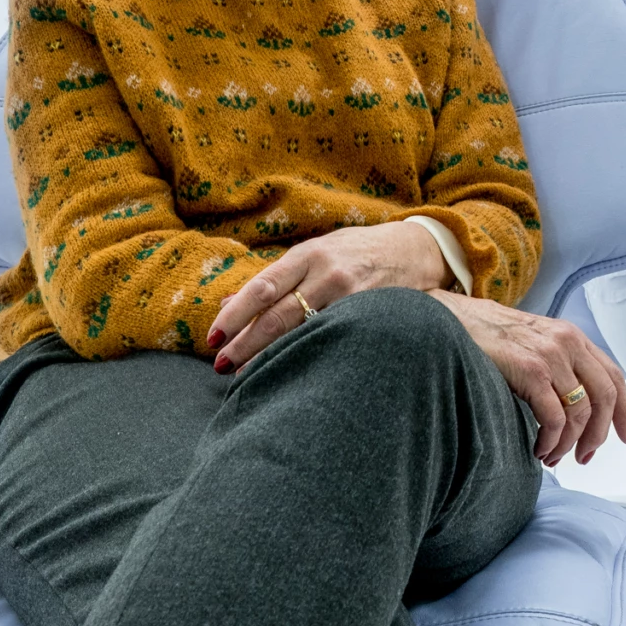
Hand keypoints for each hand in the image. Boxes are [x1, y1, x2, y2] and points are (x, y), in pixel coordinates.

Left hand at [207, 218, 448, 371]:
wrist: (413, 251)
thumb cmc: (355, 252)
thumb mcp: (314, 254)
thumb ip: (275, 278)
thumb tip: (228, 303)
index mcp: (307, 255)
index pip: (262, 287)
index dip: (235, 316)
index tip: (213, 339)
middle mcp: (326, 273)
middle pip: (277, 315)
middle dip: (245, 344)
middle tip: (221, 365)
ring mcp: (350, 295)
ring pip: (301, 332)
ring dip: (270, 356)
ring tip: (245, 375)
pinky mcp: (369, 314)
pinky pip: (331, 338)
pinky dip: (306, 355)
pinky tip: (292, 371)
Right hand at [430, 291, 625, 466]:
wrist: (452, 321)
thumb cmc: (489, 337)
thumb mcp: (535, 342)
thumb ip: (559, 364)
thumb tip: (575, 407)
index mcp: (573, 337)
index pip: (613, 377)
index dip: (625, 410)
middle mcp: (567, 343)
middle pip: (604, 398)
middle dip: (597, 435)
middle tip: (584, 457)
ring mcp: (550, 356)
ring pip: (579, 413)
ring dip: (568, 443)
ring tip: (552, 456)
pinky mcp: (530, 370)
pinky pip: (554, 418)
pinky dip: (551, 441)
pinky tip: (539, 449)